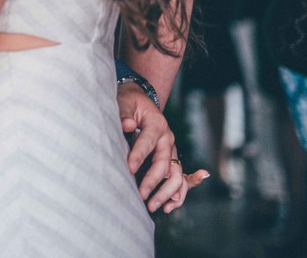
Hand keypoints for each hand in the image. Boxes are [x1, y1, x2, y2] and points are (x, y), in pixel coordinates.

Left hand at [117, 85, 207, 212]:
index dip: (138, 156)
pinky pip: (181, 178)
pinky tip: (169, 206)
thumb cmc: (130, 103)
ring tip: (153, 206)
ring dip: (167, 193)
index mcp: (157, 125)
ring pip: (176, 175)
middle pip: (165, 164)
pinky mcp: (171, 158)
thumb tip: (126, 125)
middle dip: (153, 181)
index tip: (129, 170)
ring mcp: (172, 150)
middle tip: (141, 196)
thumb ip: (124, 114)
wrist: (141, 100)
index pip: (147, 143)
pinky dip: (179, 193)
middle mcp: (168, 139)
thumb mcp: (125, 103)